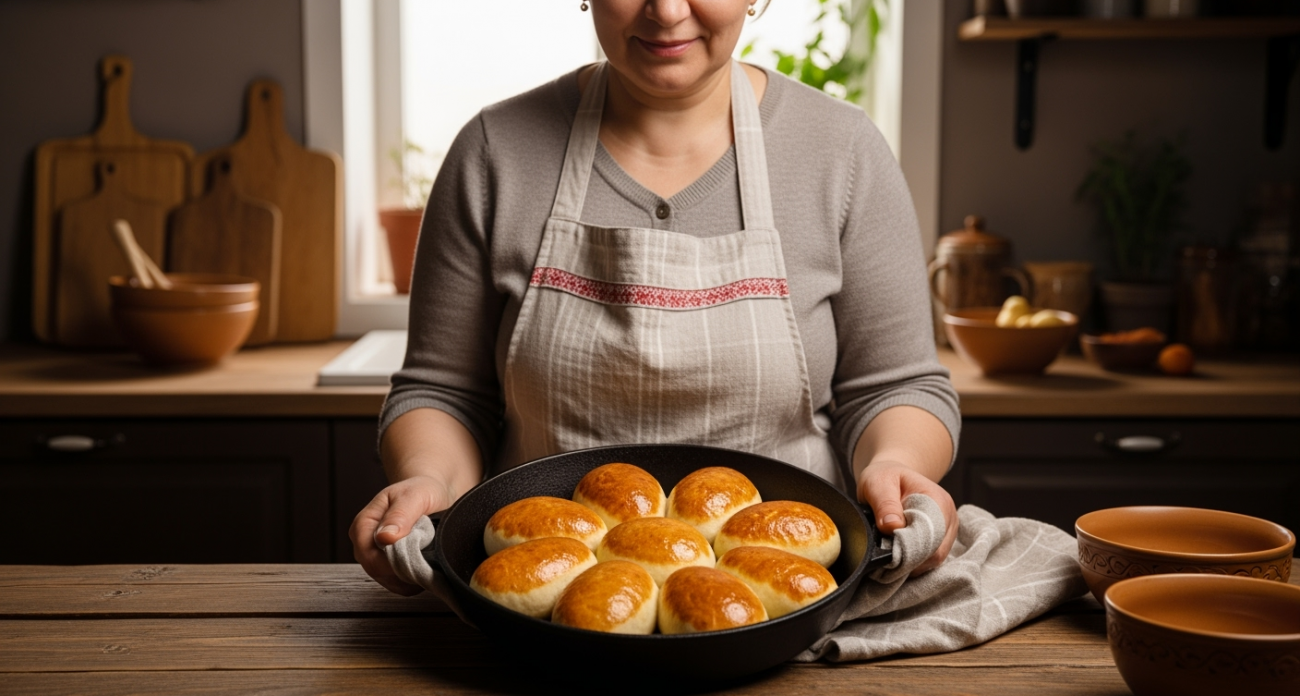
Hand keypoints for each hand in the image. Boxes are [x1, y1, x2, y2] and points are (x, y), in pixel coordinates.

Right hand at [349, 474, 453, 595]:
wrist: (434, 493)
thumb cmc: (422, 490)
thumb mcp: (414, 496)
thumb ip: (400, 515)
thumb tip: (384, 538)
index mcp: (364, 523)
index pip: (368, 555)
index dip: (391, 562)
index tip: (415, 557)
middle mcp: (365, 543)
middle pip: (376, 571)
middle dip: (403, 569)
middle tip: (426, 557)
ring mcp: (376, 557)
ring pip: (388, 580)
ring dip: (409, 575)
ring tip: (427, 558)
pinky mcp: (389, 567)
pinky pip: (398, 584)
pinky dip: (412, 581)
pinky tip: (424, 567)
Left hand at [856, 459, 958, 576]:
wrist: (891, 477)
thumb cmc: (885, 478)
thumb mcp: (877, 483)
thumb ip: (884, 504)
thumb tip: (892, 526)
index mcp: (938, 501)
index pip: (932, 535)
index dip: (911, 548)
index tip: (888, 552)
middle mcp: (948, 518)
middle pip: (935, 553)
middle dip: (909, 559)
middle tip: (884, 558)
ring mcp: (947, 531)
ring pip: (934, 560)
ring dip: (911, 563)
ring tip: (889, 556)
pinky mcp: (940, 541)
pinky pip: (930, 561)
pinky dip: (913, 564)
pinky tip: (897, 557)